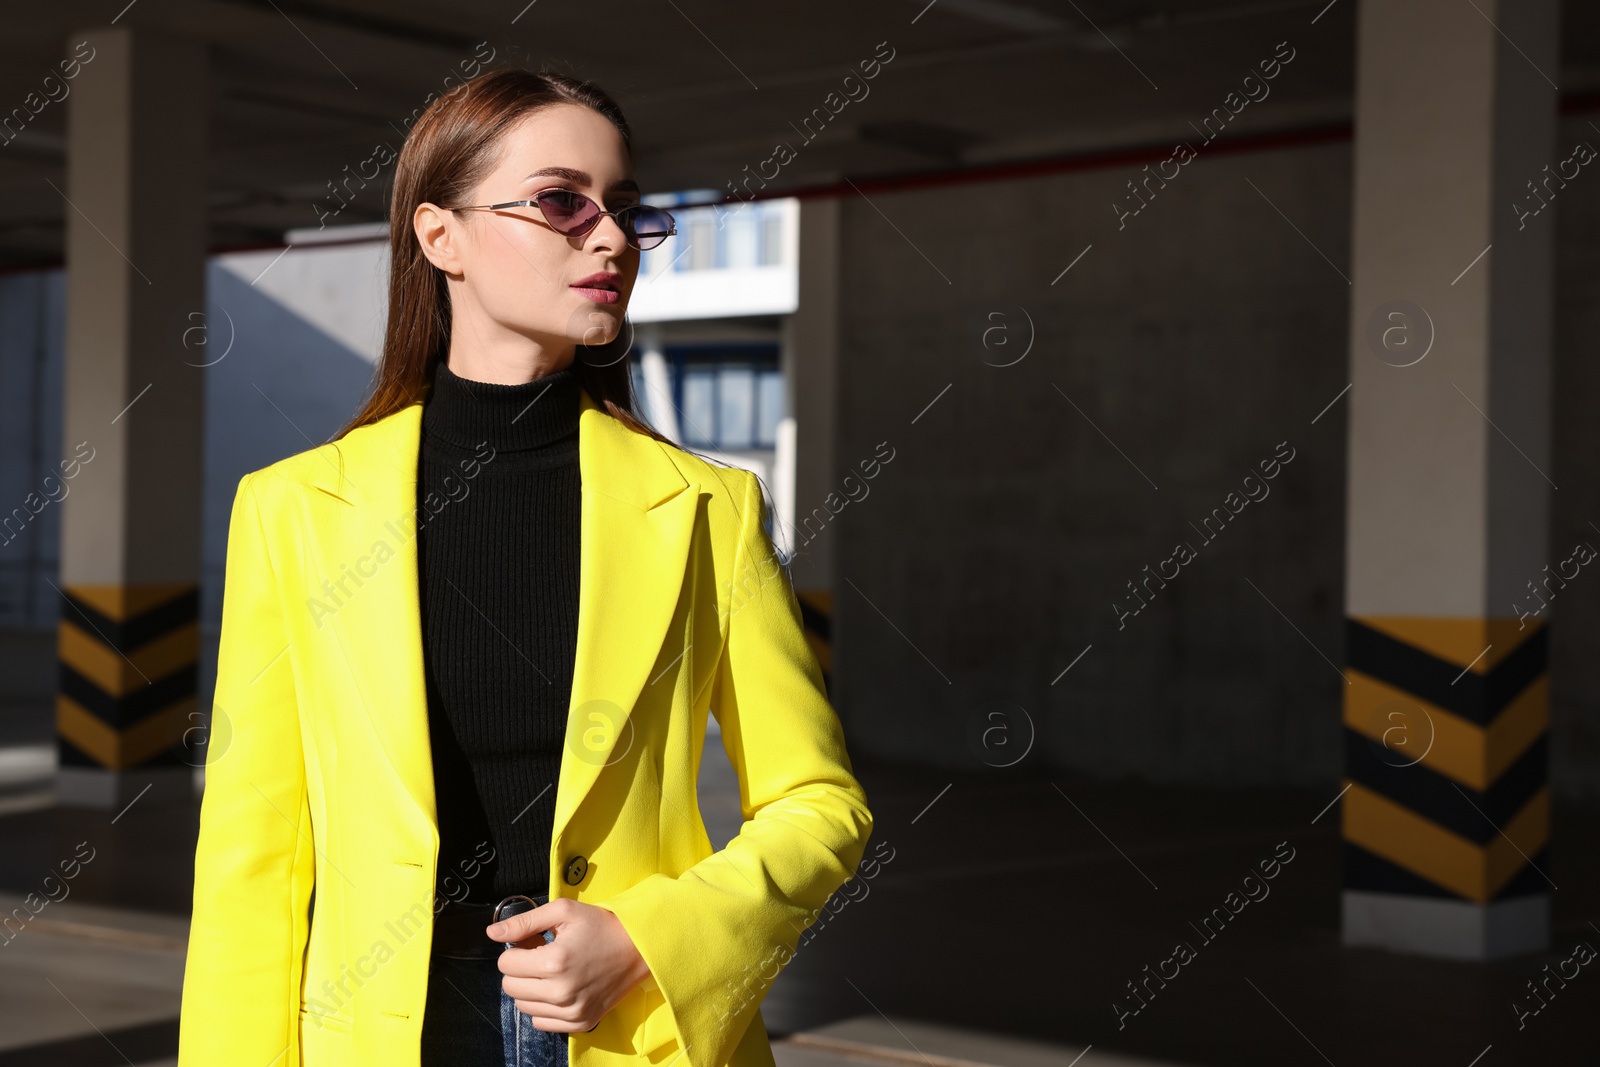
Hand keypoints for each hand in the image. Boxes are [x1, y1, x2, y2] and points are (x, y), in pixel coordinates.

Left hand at [485, 897, 651, 1031]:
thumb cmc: (601, 925)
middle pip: (510, 987)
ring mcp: (571, 1011)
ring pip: (522, 1007)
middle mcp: (560, 992)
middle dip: (520, 969)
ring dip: (530, 989)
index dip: (517, 949)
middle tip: (542, 955)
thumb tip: (492, 933)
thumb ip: (524, 921)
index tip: (534, 943)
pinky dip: (544, 1006)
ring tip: (552, 971)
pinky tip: (559, 988)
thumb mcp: (563, 911)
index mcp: (554, 961)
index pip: (506, 964)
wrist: (639, 948)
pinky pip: (541, 1022)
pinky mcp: (580, 1023)